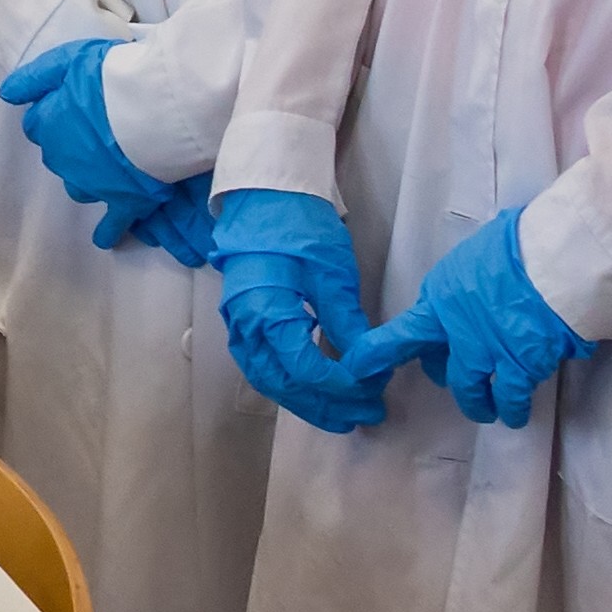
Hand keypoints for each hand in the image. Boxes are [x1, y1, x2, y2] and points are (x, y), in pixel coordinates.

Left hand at [0, 37, 211, 266]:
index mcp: (50, 124)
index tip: (70, 109)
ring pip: (78, 186)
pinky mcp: (124, 201)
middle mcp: (64, 158)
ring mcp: (93, 183)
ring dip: (87, 178)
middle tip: (97, 131)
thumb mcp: (67, 60)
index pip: (37, 124)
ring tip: (106, 169)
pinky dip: (109, 231)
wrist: (154, 109)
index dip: (53, 115)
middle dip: (70, 146)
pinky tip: (106, 239)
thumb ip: (35, 77)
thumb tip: (7, 95)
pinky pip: (112, 224)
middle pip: (58, 155)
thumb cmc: (113, 78)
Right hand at [214, 188, 389, 432]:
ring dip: (304, 401)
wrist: (264, 194)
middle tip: (364, 417)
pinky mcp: (241, 318)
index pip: (305, 368)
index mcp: (267, 312)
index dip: (340, 387)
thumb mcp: (332, 273)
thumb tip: (367, 364)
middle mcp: (245, 325)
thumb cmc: (300, 226)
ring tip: (340, 415)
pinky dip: (287, 383)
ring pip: (268, 379)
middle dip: (324, 406)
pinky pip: (261, 365)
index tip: (373, 392)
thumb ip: (346, 324)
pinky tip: (310, 389)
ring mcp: (238, 323)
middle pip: (283, 383)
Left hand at [346, 208, 592, 428]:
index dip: (377, 355)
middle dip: (442, 373)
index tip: (357, 371)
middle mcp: (455, 328)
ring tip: (489, 409)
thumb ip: (466, 279)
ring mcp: (485, 351)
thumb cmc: (524, 245)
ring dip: (478, 403)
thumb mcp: (478, 255)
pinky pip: (509, 397)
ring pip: (470, 389)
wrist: (558, 260)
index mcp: (441, 296)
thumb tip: (474, 285)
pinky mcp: (518, 368)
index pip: (401, 333)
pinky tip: (515, 414)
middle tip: (448, 377)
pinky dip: (512, 408)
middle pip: (437, 365)